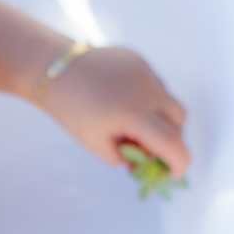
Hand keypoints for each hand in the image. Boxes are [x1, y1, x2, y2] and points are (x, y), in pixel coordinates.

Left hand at [38, 45, 190, 179]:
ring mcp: (145, 71)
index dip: (179, 162)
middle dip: (169, 139)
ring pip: (168, 101)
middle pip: (178, 121)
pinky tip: (122, 100)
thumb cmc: (72, 111)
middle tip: (146, 148)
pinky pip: (156, 84)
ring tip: (128, 122)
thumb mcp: (96, 143)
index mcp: (133, 114)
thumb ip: (125, 157)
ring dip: (159, 117)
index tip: (174, 173)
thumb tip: (146, 162)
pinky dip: (148, 98)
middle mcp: (146, 90)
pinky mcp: (139, 60)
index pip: (172, 143)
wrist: (54, 70)